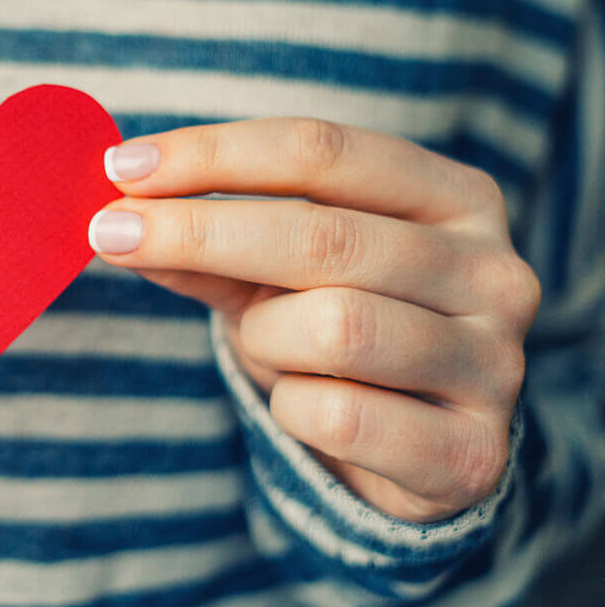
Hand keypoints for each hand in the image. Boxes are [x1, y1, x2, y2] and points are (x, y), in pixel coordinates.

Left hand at [90, 118, 539, 521]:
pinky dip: (291, 410)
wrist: (413, 455)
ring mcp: (495, 364)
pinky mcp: (471, 453)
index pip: (323, 151)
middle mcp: (493, 271)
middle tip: (109, 233)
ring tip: (265, 344)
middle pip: (324, 233)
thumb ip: (209, 244)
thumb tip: (118, 211)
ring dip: (264, 337)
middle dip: (198, 231)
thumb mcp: (274, 276)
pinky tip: (305, 409)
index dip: (213, 154)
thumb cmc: (338, 340)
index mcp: (456, 198)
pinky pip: (339, 418)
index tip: (120, 166)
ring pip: (334, 326)